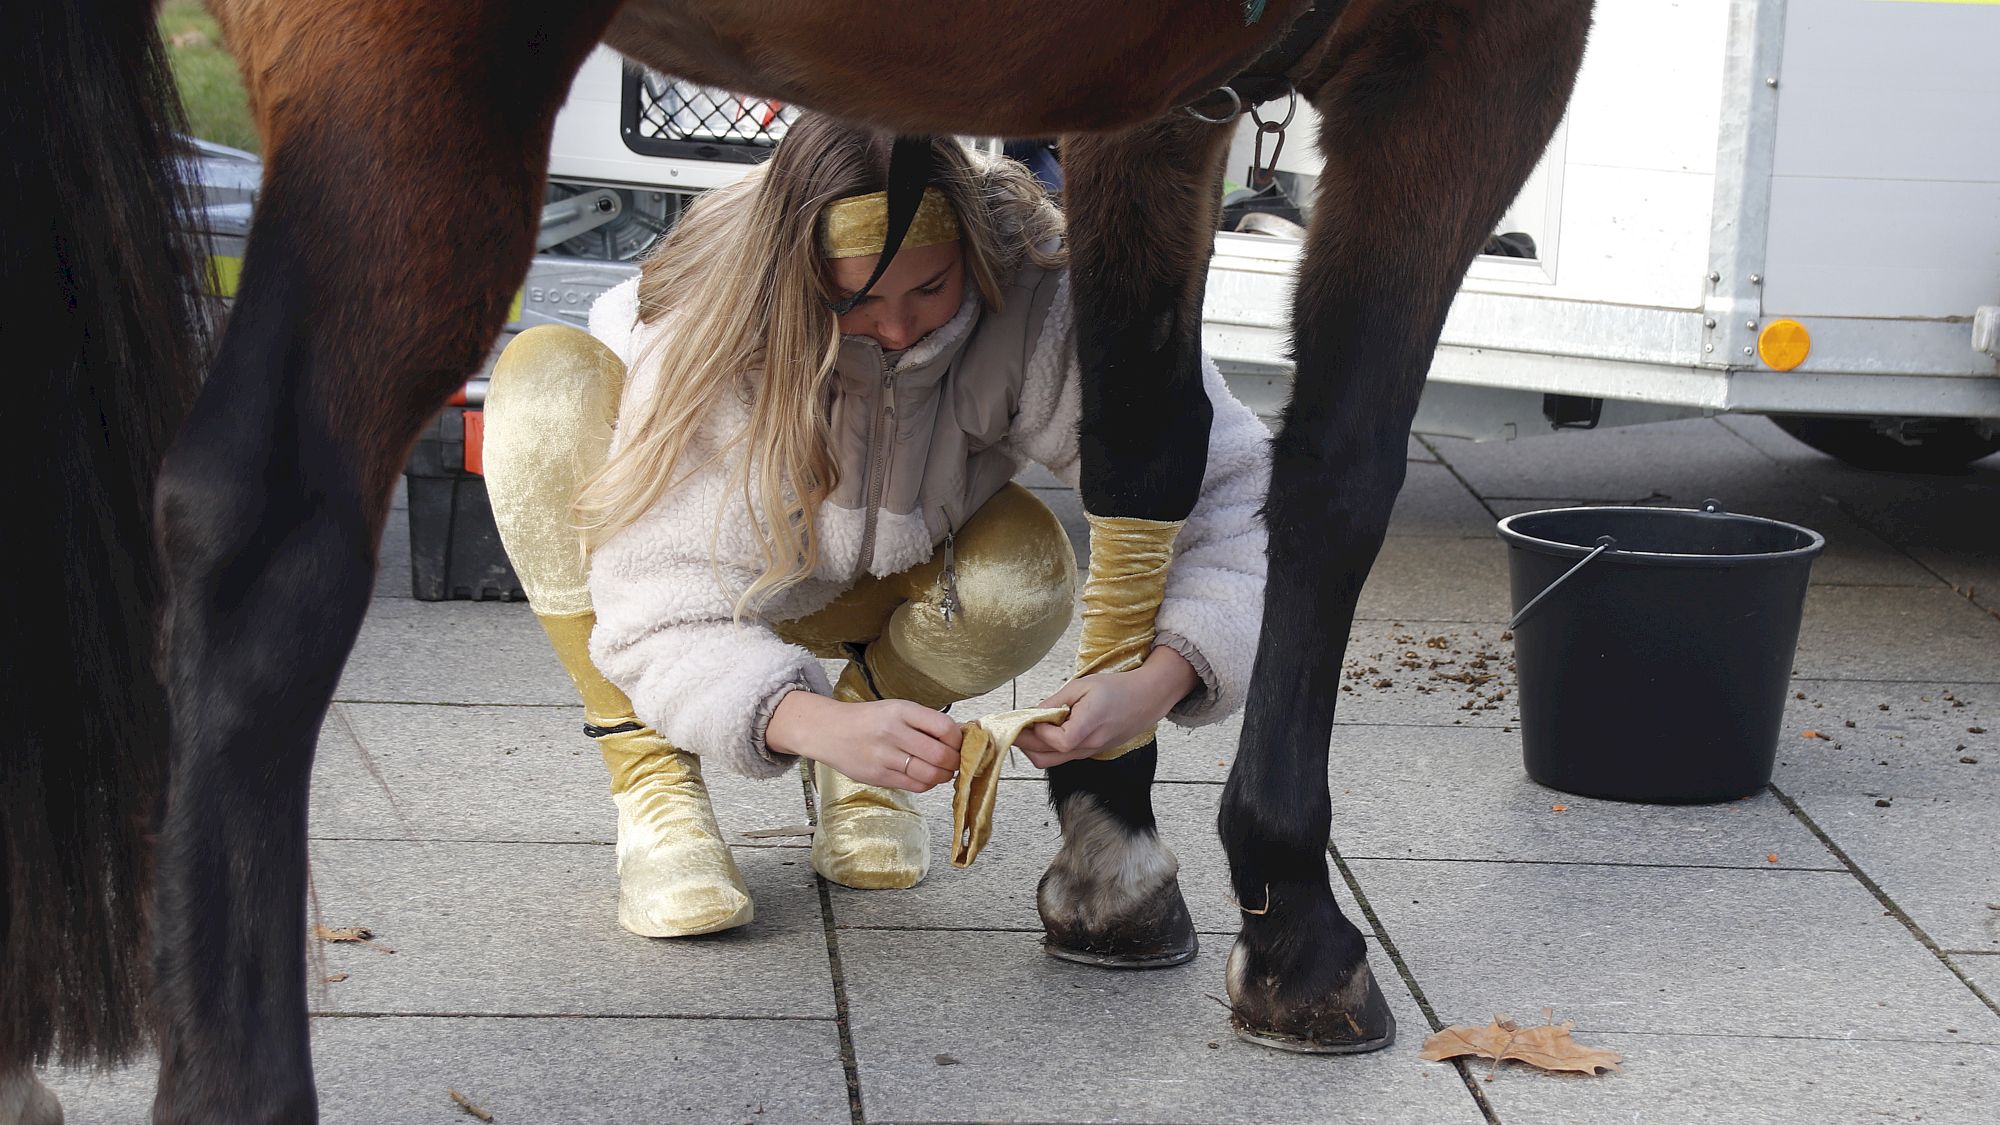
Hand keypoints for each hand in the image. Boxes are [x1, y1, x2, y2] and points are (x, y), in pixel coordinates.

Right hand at [766, 691, 961, 791]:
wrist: (830, 731)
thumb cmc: (869, 720)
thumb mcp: (896, 709)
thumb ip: (925, 722)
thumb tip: (960, 737)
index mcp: (901, 711)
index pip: (944, 728)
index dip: (959, 740)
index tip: (961, 743)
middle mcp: (893, 732)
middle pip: (941, 755)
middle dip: (955, 762)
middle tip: (956, 762)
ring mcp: (885, 756)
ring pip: (930, 774)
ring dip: (944, 776)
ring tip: (943, 771)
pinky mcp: (878, 776)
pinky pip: (914, 785)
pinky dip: (927, 784)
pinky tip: (926, 777)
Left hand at [1012, 647, 1196, 768]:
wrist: (1146, 699)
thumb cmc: (1116, 688)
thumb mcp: (1083, 685)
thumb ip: (1055, 701)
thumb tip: (1031, 713)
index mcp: (1090, 725)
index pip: (1058, 741)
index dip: (1040, 731)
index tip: (1033, 717)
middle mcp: (1089, 745)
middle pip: (1046, 759)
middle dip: (1025, 744)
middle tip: (1014, 726)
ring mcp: (1089, 752)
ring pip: (1051, 761)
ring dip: (1034, 747)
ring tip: (1027, 727)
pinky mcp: (1089, 752)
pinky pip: (1062, 756)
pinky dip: (1048, 747)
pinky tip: (1045, 729)